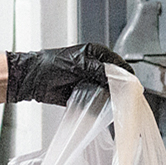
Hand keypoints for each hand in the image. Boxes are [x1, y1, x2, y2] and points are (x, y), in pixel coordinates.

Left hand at [5, 43, 133, 105]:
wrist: (32, 79)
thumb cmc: (51, 65)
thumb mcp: (79, 64)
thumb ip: (99, 70)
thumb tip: (116, 77)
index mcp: (96, 54)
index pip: (118, 64)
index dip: (126, 75)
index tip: (133, 86)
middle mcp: (95, 67)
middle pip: (115, 80)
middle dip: (120, 89)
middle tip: (125, 98)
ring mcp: (90, 82)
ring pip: (107, 92)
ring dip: (110, 99)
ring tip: (115, 105)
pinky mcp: (83, 95)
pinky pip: (96, 102)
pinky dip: (99, 107)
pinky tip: (102, 110)